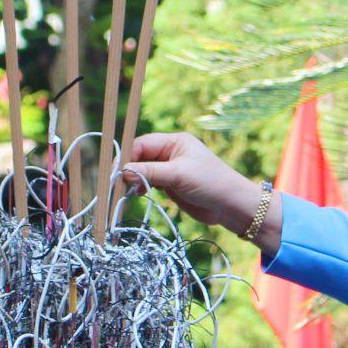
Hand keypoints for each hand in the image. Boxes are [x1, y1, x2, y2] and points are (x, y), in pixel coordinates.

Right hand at [122, 132, 282, 256]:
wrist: (231, 206)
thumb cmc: (210, 183)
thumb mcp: (178, 174)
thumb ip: (150, 172)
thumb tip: (123, 171)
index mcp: (174, 142)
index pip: (142, 144)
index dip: (128, 156)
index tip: (116, 171)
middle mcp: (171, 153)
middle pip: (140, 157)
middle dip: (129, 168)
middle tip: (117, 183)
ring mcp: (170, 170)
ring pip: (143, 170)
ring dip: (134, 179)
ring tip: (129, 190)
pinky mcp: (171, 185)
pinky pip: (149, 182)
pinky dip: (141, 187)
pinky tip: (138, 194)